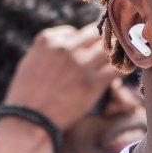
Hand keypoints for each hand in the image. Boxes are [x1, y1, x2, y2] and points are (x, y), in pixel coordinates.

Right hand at [1, 24, 122, 133]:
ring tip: (122, 58)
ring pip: (108, 49)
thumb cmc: (26, 95)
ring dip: (116, 53)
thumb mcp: (30, 62)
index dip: (83, 43)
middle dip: (104, 41)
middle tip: (113, 48)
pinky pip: (115, 69)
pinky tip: (125, 71)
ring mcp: (80, 64)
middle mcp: (66, 47)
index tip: (88, 51)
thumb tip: (67, 43)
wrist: (30, 121)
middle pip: (95, 34)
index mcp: (48, 39)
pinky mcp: (92, 83)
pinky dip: (122, 69)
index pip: (75, 32)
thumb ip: (48, 49)